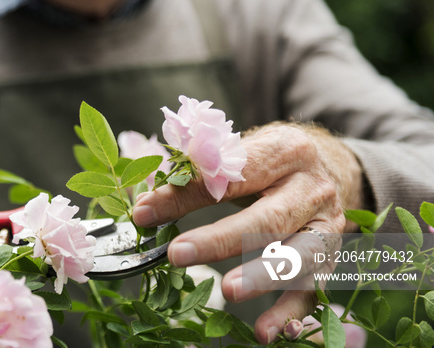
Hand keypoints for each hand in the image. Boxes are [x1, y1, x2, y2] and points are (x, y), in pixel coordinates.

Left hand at [132, 122, 364, 344]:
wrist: (328, 167)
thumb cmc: (271, 162)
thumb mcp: (241, 154)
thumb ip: (196, 176)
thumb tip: (146, 204)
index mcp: (284, 151)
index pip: (233, 174)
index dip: (187, 193)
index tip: (146, 212)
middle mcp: (312, 188)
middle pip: (268, 218)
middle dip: (221, 239)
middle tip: (178, 254)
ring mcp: (328, 225)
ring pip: (299, 256)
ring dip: (262, 278)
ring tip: (228, 291)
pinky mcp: (333, 257)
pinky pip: (313, 289)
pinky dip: (291, 313)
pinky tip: (265, 332)